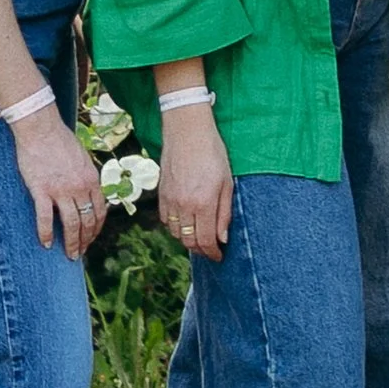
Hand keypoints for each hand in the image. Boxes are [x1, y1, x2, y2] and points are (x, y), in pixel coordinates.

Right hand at [9, 102, 108, 260]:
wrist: (41, 128)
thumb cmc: (60, 141)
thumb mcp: (82, 159)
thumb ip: (86, 178)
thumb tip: (88, 194)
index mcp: (91, 180)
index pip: (99, 212)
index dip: (96, 229)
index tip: (91, 239)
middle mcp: (79, 187)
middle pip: (87, 222)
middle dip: (85, 241)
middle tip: (79, 253)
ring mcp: (61, 190)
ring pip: (71, 224)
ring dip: (71, 243)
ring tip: (69, 255)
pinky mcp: (41, 190)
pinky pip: (45, 219)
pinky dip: (46, 234)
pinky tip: (46, 244)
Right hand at [157, 104, 234, 261]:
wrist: (187, 131)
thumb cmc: (212, 153)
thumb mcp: (227, 183)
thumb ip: (224, 213)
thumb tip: (222, 238)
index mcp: (204, 203)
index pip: (205, 240)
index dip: (212, 253)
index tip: (219, 256)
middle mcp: (184, 205)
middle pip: (189, 242)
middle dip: (201, 250)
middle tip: (210, 249)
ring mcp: (170, 200)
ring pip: (176, 234)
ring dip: (188, 240)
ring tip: (199, 236)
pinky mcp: (161, 194)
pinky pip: (166, 221)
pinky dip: (176, 227)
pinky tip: (186, 222)